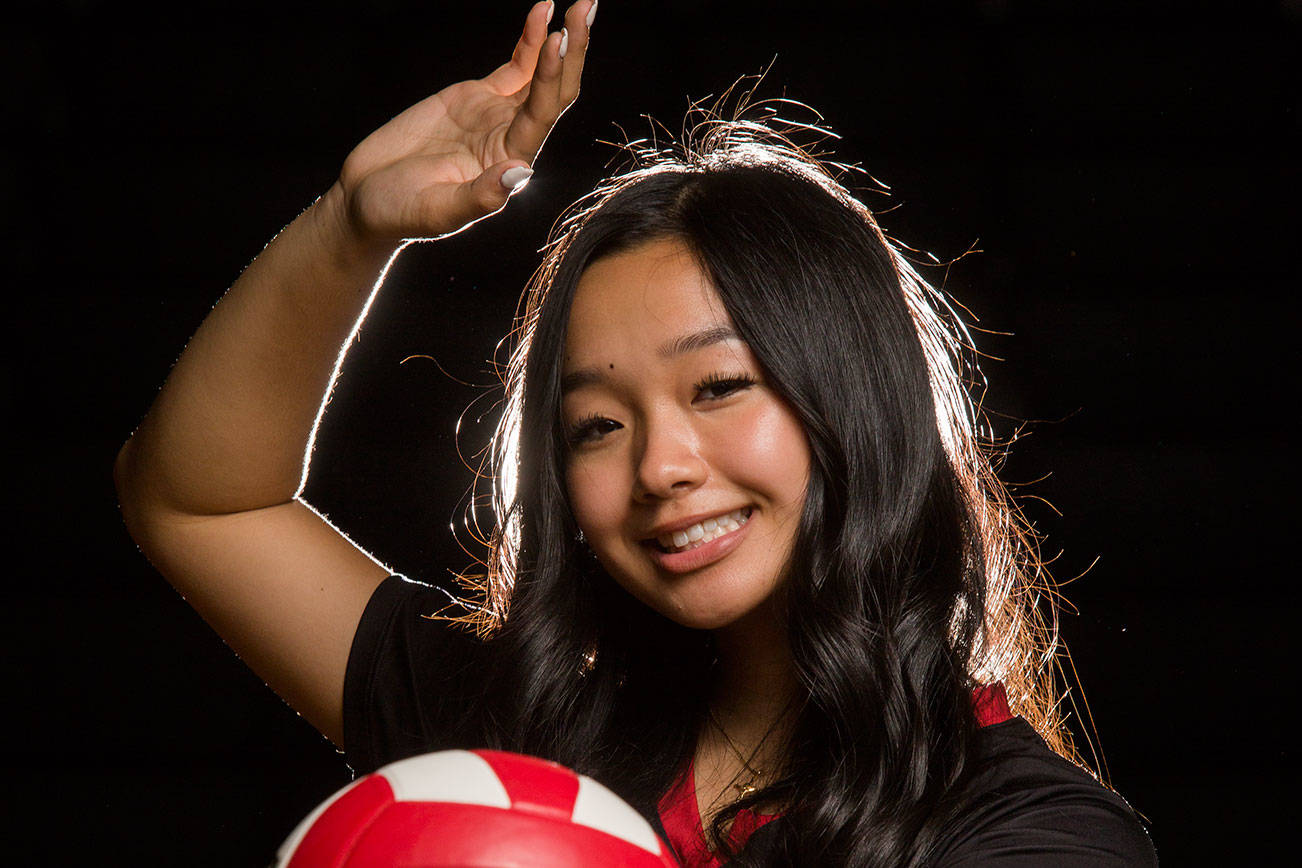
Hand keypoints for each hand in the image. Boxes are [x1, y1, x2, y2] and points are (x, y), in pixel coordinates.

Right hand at [334, 0, 595, 242]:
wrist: (370, 199)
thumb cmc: (400, 213)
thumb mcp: (437, 211)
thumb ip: (479, 198)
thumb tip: (520, 173)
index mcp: (510, 164)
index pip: (542, 116)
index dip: (551, 78)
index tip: (558, 40)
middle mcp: (513, 138)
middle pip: (555, 91)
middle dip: (575, 51)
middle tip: (586, 7)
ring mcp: (498, 116)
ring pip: (541, 75)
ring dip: (563, 41)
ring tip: (581, 4)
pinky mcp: (478, 98)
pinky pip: (515, 65)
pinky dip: (529, 39)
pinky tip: (542, 11)